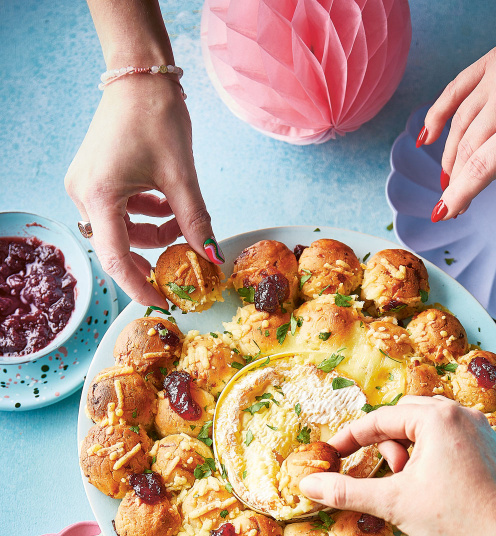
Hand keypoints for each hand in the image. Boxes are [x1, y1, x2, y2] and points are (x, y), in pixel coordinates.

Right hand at [65, 76, 218, 307]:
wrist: (140, 75)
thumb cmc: (156, 116)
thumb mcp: (181, 176)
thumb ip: (196, 221)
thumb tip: (213, 257)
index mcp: (99, 196)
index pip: (116, 258)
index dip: (139, 285)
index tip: (161, 302)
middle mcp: (84, 194)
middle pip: (117, 246)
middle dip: (150, 258)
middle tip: (179, 269)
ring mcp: (86, 185)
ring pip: (120, 230)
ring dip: (152, 233)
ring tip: (181, 221)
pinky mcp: (94, 178)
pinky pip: (119, 212)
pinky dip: (144, 216)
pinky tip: (166, 205)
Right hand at [299, 397, 495, 535]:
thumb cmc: (455, 518)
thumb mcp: (392, 502)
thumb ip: (346, 491)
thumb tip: (308, 485)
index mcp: (436, 417)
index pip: (380, 419)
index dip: (350, 438)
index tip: (332, 455)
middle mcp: (460, 413)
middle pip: (403, 418)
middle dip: (387, 446)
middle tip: (388, 478)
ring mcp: (478, 428)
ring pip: (426, 428)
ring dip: (409, 451)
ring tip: (411, 484)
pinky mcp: (489, 445)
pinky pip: (448, 437)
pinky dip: (431, 455)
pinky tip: (432, 485)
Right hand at [421, 1, 495, 223]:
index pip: (480, 169)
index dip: (459, 196)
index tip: (446, 213)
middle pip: (466, 150)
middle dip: (455, 181)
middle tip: (454, 201)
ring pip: (458, 125)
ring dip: (450, 156)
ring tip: (450, 177)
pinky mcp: (493, 59)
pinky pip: (454, 90)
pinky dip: (437, 114)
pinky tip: (428, 137)